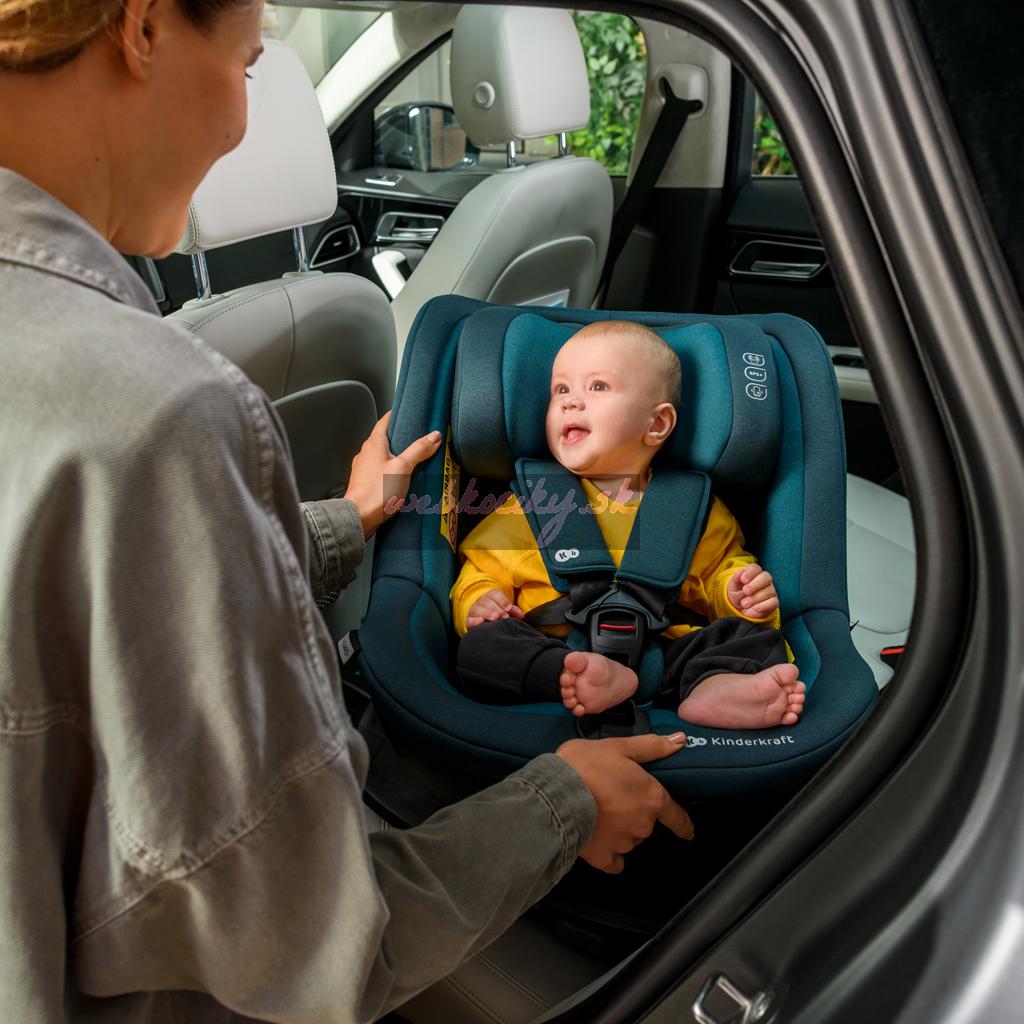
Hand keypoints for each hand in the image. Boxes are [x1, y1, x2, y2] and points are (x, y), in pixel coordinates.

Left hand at [344, 411, 441, 538]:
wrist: (358, 517)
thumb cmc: (376, 492)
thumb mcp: (403, 467)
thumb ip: (418, 450)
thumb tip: (433, 436)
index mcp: (373, 444)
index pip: (384, 421)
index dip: (394, 415)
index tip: (404, 411)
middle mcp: (365, 454)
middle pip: (382, 438)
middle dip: (398, 436)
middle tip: (414, 436)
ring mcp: (363, 469)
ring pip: (380, 455)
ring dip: (393, 454)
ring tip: (410, 458)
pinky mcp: (364, 483)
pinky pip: (378, 470)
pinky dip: (389, 469)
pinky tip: (398, 478)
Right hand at [466, 589, 524, 629]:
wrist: (485, 619)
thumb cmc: (499, 613)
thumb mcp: (507, 610)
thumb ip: (514, 611)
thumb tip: (521, 615)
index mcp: (491, 595)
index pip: (495, 594)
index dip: (502, 601)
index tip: (509, 608)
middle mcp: (481, 601)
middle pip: (486, 601)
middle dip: (496, 609)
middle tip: (504, 616)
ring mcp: (474, 610)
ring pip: (478, 609)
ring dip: (487, 613)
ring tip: (496, 618)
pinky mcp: (469, 621)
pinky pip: (470, 620)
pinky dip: (475, 621)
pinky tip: (481, 621)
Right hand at [556, 733, 692, 874]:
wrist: (556, 793)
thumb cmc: (587, 765)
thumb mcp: (619, 747)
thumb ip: (651, 747)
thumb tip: (679, 740)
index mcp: (652, 797)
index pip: (677, 817)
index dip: (683, 824)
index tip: (687, 831)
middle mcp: (643, 823)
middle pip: (646, 823)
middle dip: (633, 812)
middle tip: (611, 796)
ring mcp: (624, 843)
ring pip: (629, 839)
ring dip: (620, 829)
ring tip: (598, 811)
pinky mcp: (603, 857)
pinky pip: (614, 861)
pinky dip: (609, 853)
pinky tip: (598, 839)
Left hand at [727, 563, 777, 617]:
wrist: (741, 608)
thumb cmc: (738, 594)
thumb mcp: (733, 587)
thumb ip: (736, 579)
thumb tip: (740, 573)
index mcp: (754, 573)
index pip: (755, 568)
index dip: (750, 573)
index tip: (743, 580)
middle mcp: (765, 580)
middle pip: (766, 577)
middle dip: (755, 584)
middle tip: (745, 591)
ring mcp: (771, 591)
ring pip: (769, 591)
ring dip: (755, 598)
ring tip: (744, 603)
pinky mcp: (773, 602)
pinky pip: (773, 602)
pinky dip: (764, 606)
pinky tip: (755, 608)